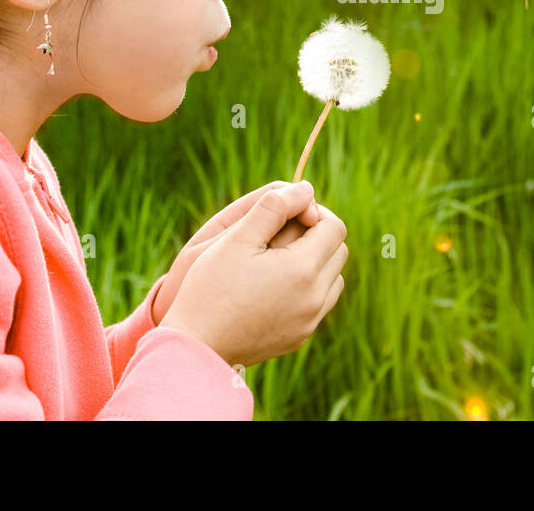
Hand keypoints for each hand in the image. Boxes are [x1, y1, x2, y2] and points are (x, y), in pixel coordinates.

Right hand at [159, 184, 347, 367]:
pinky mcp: (299, 337)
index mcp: (302, 270)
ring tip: (275, 260)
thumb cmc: (210, 287)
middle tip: (277, 236)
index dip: (313, 213)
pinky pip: (319, 304)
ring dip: (314, 261)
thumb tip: (305, 188)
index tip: (284, 216)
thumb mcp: (237, 236)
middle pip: (338, 251)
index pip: (334, 227)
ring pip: (333, 278)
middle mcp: (315, 299)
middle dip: (315, 236)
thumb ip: (273, 205)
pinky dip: (307, 287)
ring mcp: (309, 322)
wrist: (195, 344)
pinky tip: (273, 285)